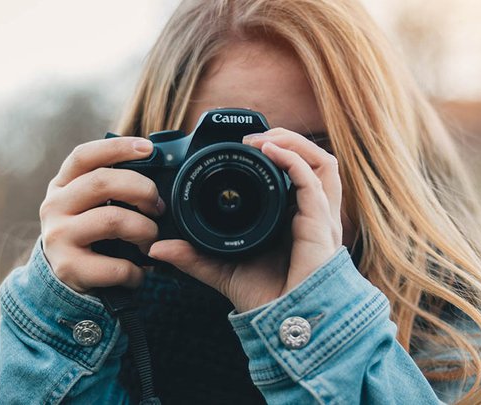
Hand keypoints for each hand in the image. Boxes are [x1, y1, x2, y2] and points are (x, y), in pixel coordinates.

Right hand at [39, 137, 163, 292]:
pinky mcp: (68, 267)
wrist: (65, 275)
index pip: (84, 156)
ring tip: (150, 240)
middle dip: (142, 190)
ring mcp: (58, 237)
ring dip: (145, 231)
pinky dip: (137, 270)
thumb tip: (156, 164)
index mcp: (62, 184)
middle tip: (159, 207)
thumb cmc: (90, 231)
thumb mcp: (93, 203)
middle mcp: (54, 206)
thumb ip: (114, 183)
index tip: (148, 148)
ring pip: (112, 220)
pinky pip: (117, 265)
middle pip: (102, 182)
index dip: (117, 147)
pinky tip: (140, 270)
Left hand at [148, 128, 342, 311]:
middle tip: (253, 138)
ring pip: (323, 162)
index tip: (243, 147)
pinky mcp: (321, 222)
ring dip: (294, 142)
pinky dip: (293, 159)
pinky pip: (314, 180)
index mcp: (294, 218)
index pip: (297, 175)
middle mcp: (312, 213)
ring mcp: (320, 216)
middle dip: (288, 140)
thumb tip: (156, 249)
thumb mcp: (220, 269)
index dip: (278, 155)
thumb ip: (192, 256)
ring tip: (264, 138)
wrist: (285, 321)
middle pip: (315, 161)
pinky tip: (270, 151)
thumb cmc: (265, 298)